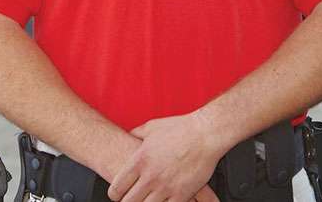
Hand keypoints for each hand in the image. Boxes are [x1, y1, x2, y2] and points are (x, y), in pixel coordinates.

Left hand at [108, 113, 225, 201]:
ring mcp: (166, 187)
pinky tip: (163, 200)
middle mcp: (150, 176)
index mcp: (139, 160)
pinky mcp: (181, 194)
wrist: (206, 133)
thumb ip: (136, 133)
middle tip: (131, 199)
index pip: (117, 187)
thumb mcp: (152, 127)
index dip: (115, 194)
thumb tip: (129, 134)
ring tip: (148, 199)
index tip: (117, 194)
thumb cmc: (181, 128)